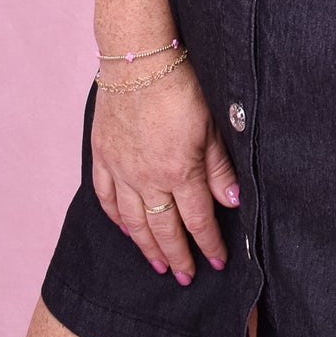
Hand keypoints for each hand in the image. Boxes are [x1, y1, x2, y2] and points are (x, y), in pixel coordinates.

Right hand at [90, 58, 239, 282]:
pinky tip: (125, 229)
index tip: (217, 262)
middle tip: (185, 277)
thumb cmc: (181, 84)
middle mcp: (147, 178)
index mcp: (179, 171)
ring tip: (158, 265)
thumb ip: (220, 167)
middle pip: (164, 229)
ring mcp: (120, 169)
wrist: (139, 58)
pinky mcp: (102, 156)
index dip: (208, 244)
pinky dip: (116, 218)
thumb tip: (233, 202)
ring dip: (147, 247)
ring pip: (134, 221)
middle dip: (178, 256)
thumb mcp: (212, 124)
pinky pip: (105, 198)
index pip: (198, 219)